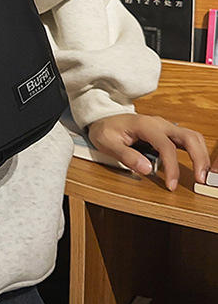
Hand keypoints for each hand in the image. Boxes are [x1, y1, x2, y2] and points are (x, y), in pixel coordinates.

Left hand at [87, 113, 210, 190]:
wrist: (101, 117)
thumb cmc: (104, 130)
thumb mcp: (107, 143)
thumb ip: (126, 155)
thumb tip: (147, 169)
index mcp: (145, 125)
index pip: (166, 146)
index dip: (172, 167)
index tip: (171, 185)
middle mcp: (159, 123)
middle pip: (188, 137)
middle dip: (199, 158)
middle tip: (200, 179)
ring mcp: (164, 126)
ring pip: (192, 137)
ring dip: (201, 155)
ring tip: (201, 175)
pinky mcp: (166, 132)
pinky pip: (187, 139)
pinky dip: (196, 152)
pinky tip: (197, 166)